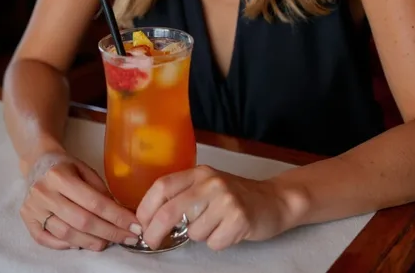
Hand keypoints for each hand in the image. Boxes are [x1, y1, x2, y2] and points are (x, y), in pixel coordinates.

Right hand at [21, 152, 141, 250]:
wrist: (38, 162)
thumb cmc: (66, 166)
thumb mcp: (86, 169)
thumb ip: (100, 190)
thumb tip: (120, 214)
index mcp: (60, 176)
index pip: (94, 202)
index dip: (116, 217)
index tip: (134, 226)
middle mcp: (44, 193)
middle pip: (81, 221)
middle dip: (109, 233)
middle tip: (127, 238)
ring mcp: (33, 208)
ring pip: (66, 234)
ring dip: (90, 242)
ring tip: (108, 242)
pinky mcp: (26, 220)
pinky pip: (47, 240)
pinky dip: (66, 245)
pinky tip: (82, 243)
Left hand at [136, 165, 297, 250]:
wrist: (273, 199)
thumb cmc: (235, 195)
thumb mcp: (207, 185)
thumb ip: (183, 194)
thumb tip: (152, 218)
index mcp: (199, 172)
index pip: (162, 186)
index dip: (146, 207)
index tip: (140, 223)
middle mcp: (211, 182)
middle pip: (170, 211)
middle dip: (155, 231)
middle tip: (151, 241)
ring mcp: (226, 200)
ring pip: (193, 232)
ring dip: (200, 235)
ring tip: (217, 224)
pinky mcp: (239, 219)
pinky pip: (213, 242)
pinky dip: (218, 242)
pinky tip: (229, 230)